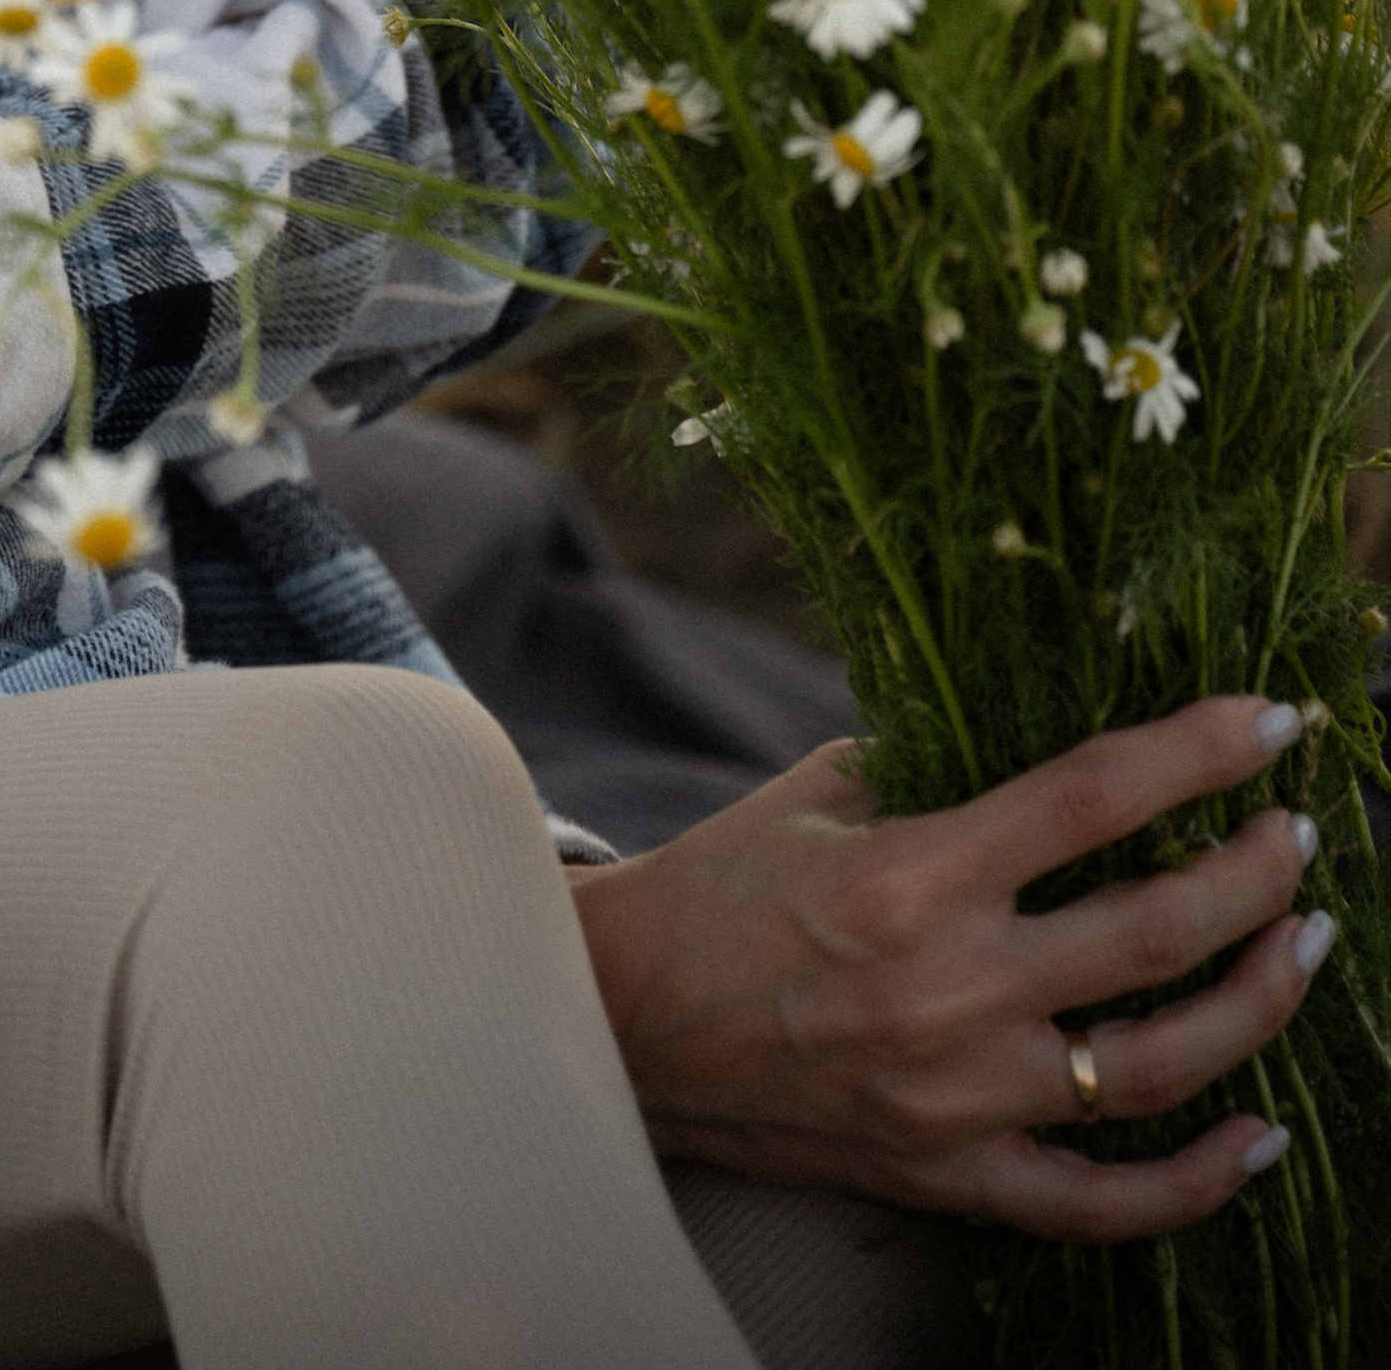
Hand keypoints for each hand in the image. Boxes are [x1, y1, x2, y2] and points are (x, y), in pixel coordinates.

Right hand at [569, 698, 1327, 1238]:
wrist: (626, 1020)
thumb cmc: (726, 883)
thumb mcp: (824, 791)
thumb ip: (941, 767)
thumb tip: (1069, 743)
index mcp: (910, 874)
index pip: (1091, 799)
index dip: (1196, 754)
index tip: (1269, 723)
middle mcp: (945, 990)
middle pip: (1152, 934)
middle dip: (1254, 878)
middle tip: (1296, 840)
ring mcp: (953, 1098)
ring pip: (1156, 1068)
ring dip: (1255, 1006)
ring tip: (1301, 950)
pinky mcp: (946, 1177)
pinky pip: (1099, 1204)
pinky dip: (1196, 1183)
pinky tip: (1263, 1138)